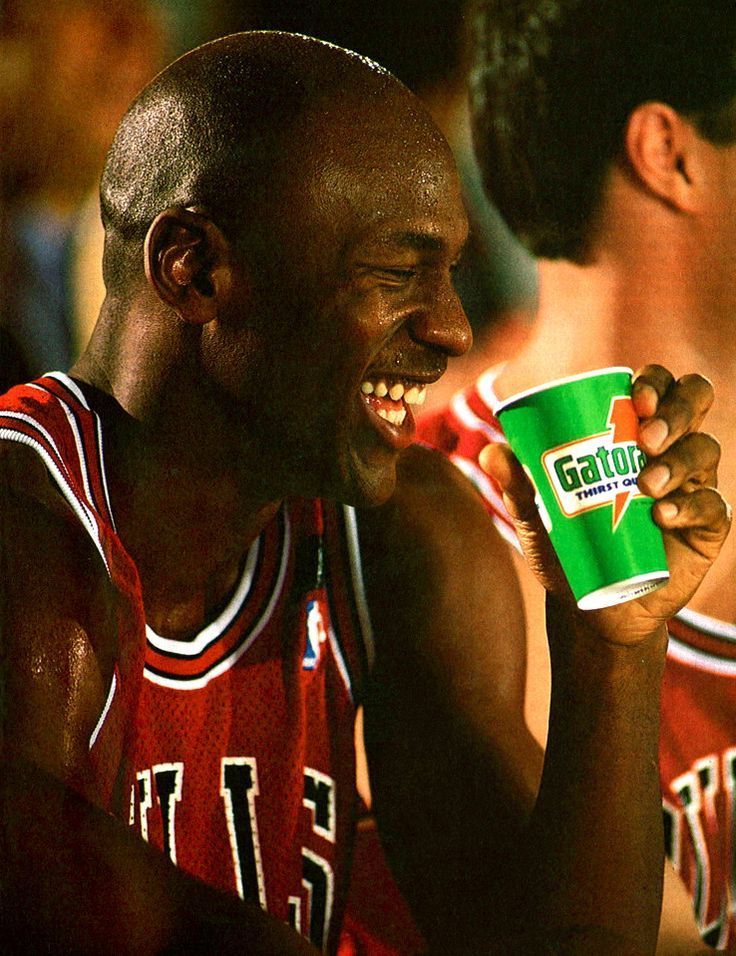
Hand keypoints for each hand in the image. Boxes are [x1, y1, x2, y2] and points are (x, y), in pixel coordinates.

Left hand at [481, 365, 730, 644]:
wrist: (590, 607)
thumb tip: (491, 452)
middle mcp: (669, 450)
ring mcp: (692, 486)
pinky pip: (713, 506)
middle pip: (693, 403)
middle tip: (645, 438)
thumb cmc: (565, 549)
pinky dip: (690, 506)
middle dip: (676, 411)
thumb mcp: (536, 518)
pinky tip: (662, 516)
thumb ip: (516, 486)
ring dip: (678, 461)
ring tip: (645, 486)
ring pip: (704, 450)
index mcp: (632, 433)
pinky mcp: (706, 528)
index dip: (654, 382)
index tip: (635, 400)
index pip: (657, 388)